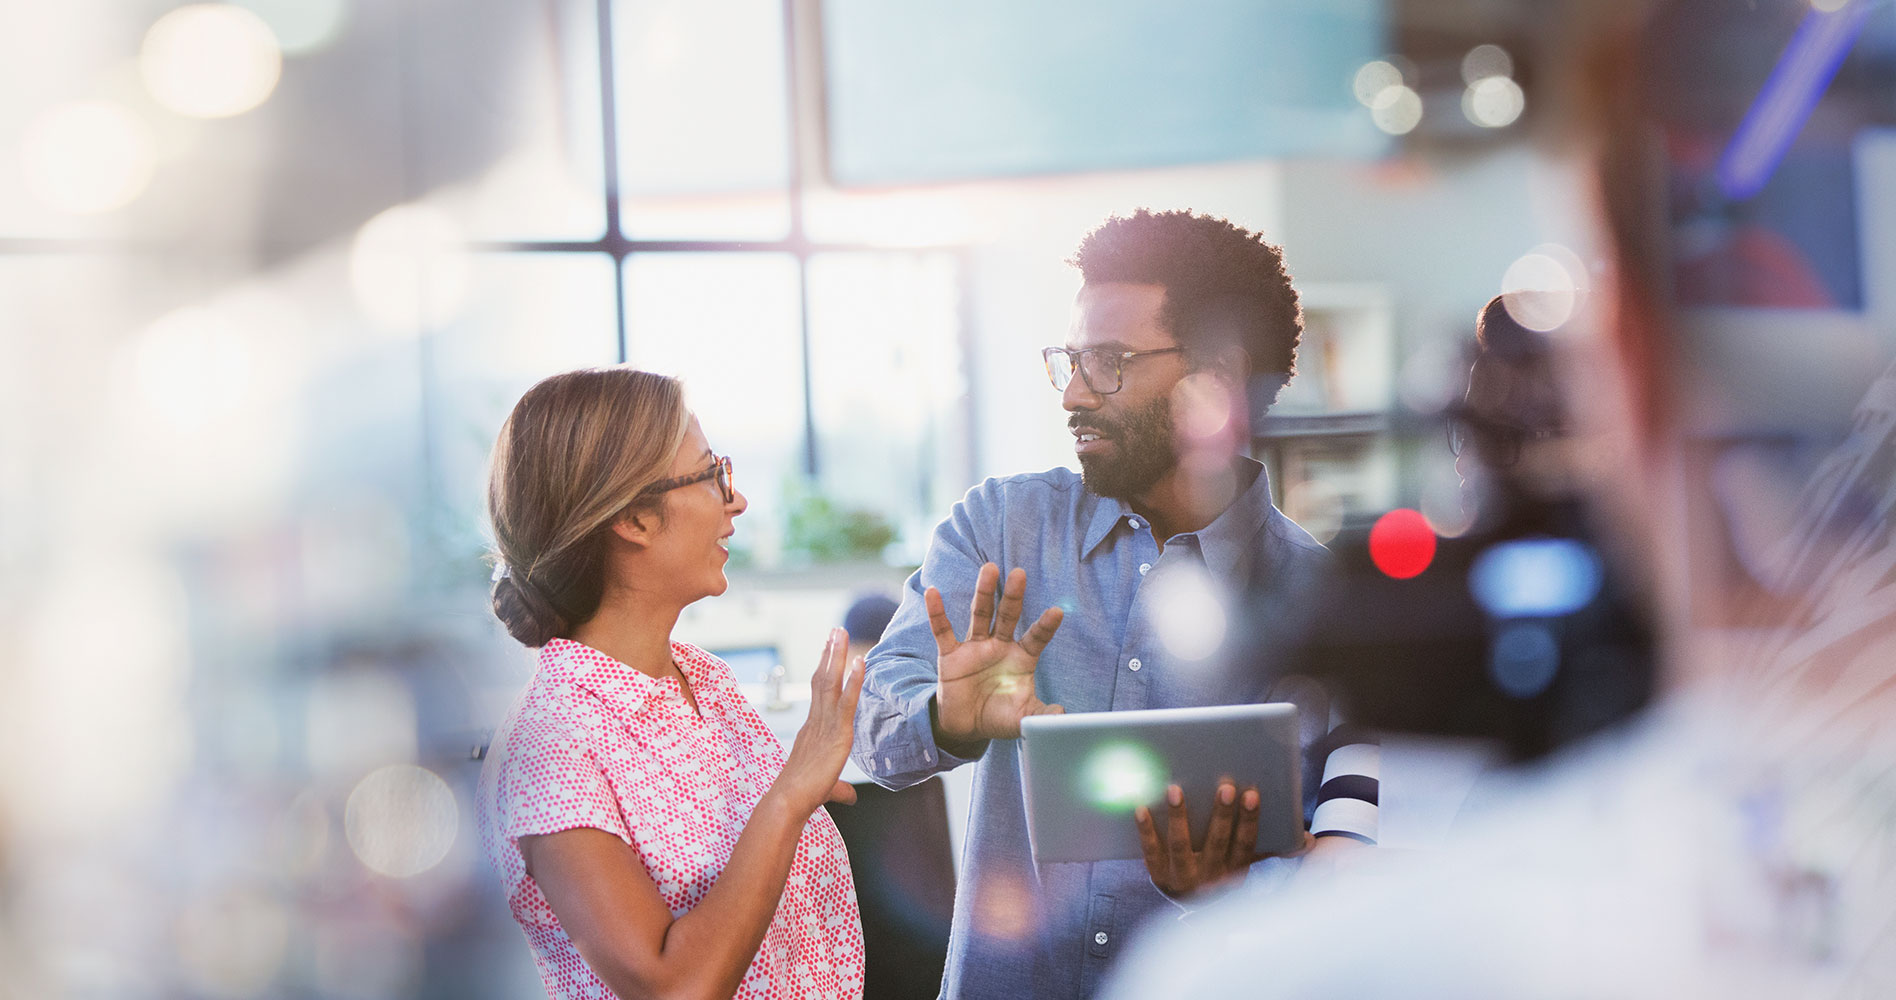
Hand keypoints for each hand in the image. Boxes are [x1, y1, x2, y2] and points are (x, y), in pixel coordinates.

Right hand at [774, 627, 865, 813]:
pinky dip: (853, 680)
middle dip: (830, 653)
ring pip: (831, 682)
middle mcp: (816, 721)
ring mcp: (825, 724)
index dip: (825, 669)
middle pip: (823, 679)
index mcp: (812, 729)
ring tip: (841, 631)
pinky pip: (846, 702)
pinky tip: (861, 662)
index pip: (819, 692)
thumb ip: (840, 789)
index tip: (829, 649)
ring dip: (837, 655)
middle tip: (836, 630)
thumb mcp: (827, 788)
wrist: (788, 802)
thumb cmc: (803, 796)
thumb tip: (851, 797)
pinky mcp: (837, 734)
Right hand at [929, 563, 1064, 740]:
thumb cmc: (999, 716)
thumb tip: (1063, 715)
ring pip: (980, 614)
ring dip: (984, 592)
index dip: (1045, 626)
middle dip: (1013, 596)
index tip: (1057, 612)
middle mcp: (999, 646)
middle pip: (1008, 616)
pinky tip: (933, 592)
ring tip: (990, 569)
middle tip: (1019, 573)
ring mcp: (975, 648)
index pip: (1036, 637)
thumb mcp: (1024, 718)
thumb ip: (1042, 715)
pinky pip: (943, 630)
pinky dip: (937, 612)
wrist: (967, 726)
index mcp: (1021, 658)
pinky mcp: (951, 655)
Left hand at [1134, 782, 1314, 899]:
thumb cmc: (1224, 873)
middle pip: (1217, 842)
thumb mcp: (1250, 865)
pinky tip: (1141, 808)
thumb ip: (1277, 850)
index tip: (1252, 793)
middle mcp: (1210, 876)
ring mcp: (1183, 878)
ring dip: (1179, 818)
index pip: (1246, 844)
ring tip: (1175, 789)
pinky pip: (1151, 852)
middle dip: (1221, 814)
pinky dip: (1146, 831)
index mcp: (1235, 872)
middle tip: (1224, 785)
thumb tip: (1310, 841)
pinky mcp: (1158, 876)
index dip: (1249, 819)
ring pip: (1181, 846)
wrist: (1193, 911)